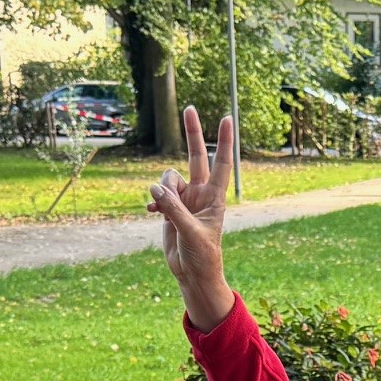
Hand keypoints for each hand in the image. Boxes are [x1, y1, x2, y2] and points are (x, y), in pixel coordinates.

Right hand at [148, 107, 234, 331]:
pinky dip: (154, 200)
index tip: (227, 117)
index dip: (224, 141)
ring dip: (163, 189)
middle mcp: (200, 193)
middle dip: (192, 133)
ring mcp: (185, 199)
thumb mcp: (190, 232)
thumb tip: (156, 188)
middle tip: (190, 107)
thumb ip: (174, 209)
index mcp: (214, 197)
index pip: (221, 163)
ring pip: (168, 178)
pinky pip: (158, 193)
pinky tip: (153, 212)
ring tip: (164, 209)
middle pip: (196, 156)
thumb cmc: (202, 256)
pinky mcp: (170, 209)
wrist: (193, 274)